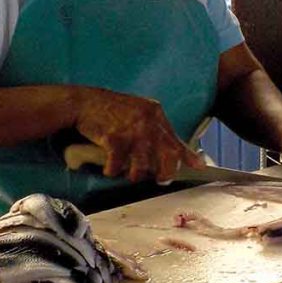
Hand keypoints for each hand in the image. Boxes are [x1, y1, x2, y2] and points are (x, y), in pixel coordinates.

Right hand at [74, 87, 203, 183]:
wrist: (83, 102)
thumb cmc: (112, 110)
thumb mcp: (140, 113)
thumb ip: (157, 129)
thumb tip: (176, 148)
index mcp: (155, 113)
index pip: (176, 140)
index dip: (187, 157)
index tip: (198, 167)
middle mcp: (147, 121)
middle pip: (166, 156)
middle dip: (164, 173)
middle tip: (159, 180)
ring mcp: (131, 130)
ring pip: (142, 166)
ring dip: (134, 175)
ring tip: (127, 173)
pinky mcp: (113, 138)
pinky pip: (117, 166)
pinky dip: (112, 171)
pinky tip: (108, 168)